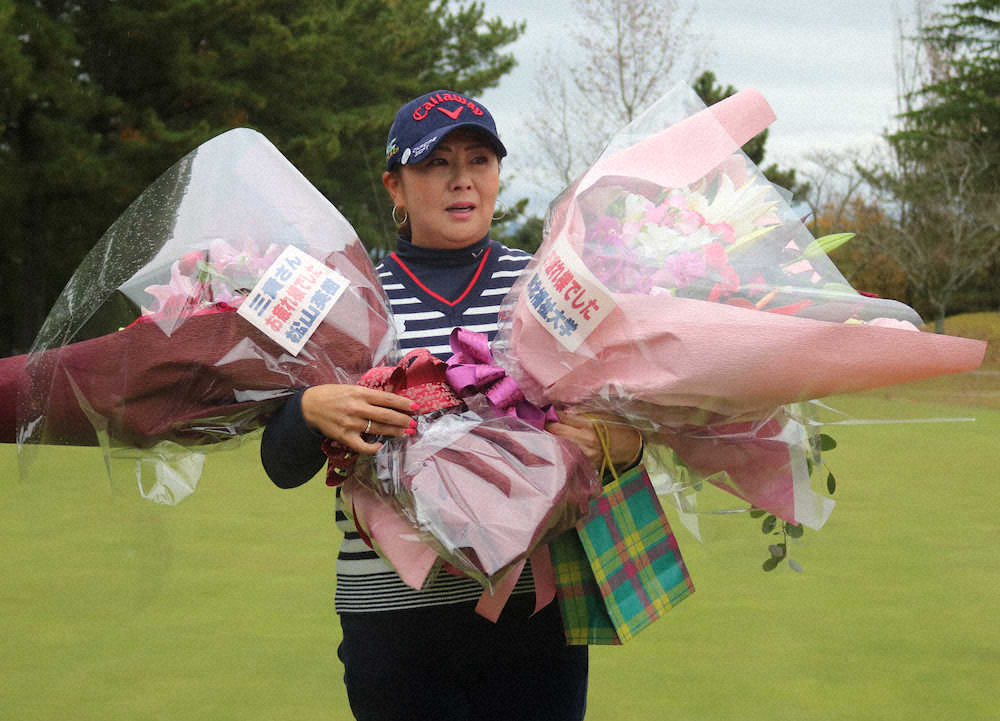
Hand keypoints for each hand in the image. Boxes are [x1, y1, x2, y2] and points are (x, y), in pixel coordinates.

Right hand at [301, 384, 416, 454]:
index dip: (403, 404)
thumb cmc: (331, 395)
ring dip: (395, 432)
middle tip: (414, 424)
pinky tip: (380, 445)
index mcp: (360, 393)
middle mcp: (357, 408)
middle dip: (403, 420)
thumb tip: (389, 401)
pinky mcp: (344, 436)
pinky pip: (363, 446)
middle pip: (387, 415)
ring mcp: (351, 423)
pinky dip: (373, 447)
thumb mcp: (351, 388)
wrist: (309, 405)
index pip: (388, 399)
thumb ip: (368, 395)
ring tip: (406, 433)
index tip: (415, 407)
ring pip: (379, 429)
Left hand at [545, 409, 641, 471]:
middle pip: (556, 432)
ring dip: (551, 438)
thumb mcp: (602, 415)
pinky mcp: (586, 464)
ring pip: (560, 445)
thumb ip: (582, 414)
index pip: (563, 418)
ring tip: (545, 433)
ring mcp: (584, 455)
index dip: (551, 414)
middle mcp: (585, 441)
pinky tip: (558, 446)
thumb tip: (563, 412)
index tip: (545, 411)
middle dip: (546, 426)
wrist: (632, 447)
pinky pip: (569, 455)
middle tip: (540, 422)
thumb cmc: (618, 428)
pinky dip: (562, 450)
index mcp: (589, 426)